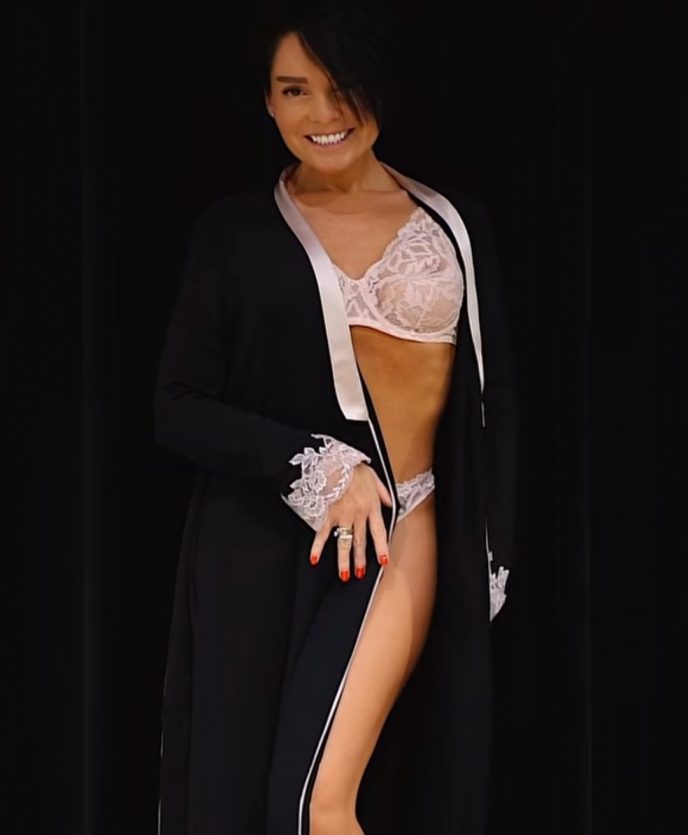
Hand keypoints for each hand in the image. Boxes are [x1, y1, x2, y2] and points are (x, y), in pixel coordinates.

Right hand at [308, 463, 392, 581]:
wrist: (332, 462)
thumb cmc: (351, 466)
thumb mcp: (372, 475)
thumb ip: (382, 491)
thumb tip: (390, 501)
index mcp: (370, 505)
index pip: (378, 532)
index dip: (381, 548)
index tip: (383, 561)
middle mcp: (357, 514)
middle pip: (360, 542)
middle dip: (361, 560)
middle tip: (360, 573)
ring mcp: (341, 517)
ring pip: (344, 542)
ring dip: (344, 561)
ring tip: (345, 575)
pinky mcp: (326, 515)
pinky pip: (322, 534)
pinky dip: (317, 547)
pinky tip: (315, 558)